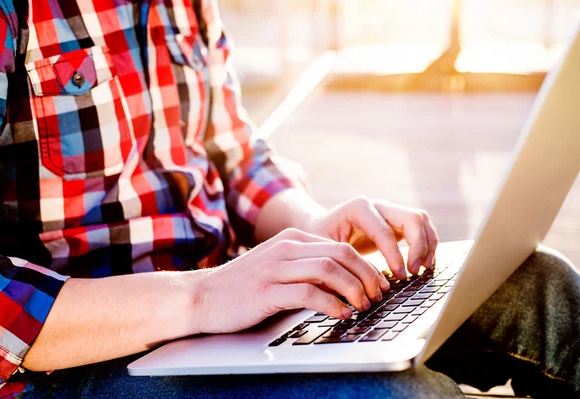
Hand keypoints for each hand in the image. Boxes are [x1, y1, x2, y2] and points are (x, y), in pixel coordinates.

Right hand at [194, 228, 389, 333]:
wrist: (201, 296)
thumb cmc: (243, 287)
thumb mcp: (278, 268)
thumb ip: (306, 268)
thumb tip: (345, 283)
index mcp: (291, 239)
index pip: (341, 247)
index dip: (366, 267)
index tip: (377, 286)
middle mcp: (286, 248)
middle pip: (341, 255)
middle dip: (367, 276)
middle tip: (378, 296)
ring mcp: (275, 268)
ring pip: (329, 270)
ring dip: (354, 290)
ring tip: (364, 306)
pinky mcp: (267, 290)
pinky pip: (309, 293)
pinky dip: (332, 304)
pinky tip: (341, 314)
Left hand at [306, 196, 438, 279]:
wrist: (318, 228)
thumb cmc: (318, 239)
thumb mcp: (323, 248)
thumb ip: (342, 262)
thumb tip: (362, 284)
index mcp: (358, 208)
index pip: (386, 230)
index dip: (396, 254)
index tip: (400, 275)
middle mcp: (377, 205)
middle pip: (411, 218)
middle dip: (418, 246)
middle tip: (414, 272)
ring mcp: (388, 212)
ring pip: (420, 220)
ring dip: (428, 244)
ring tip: (423, 269)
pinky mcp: (396, 223)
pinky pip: (420, 229)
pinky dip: (427, 245)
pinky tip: (423, 265)